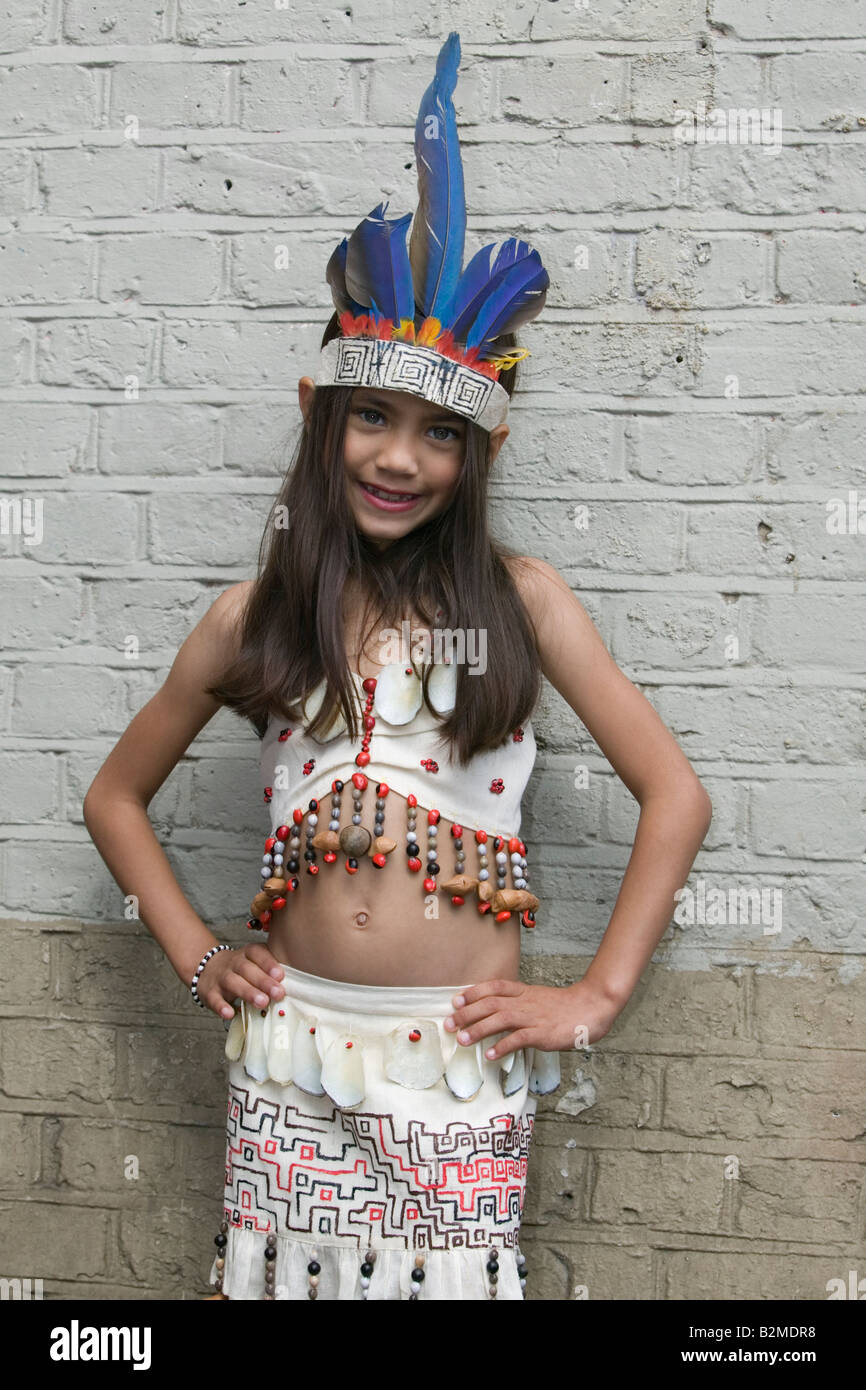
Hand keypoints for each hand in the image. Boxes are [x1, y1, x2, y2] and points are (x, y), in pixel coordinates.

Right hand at [196, 944, 285, 1020]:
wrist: (208, 969)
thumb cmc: (242, 969)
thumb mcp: (254, 962)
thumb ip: (271, 970)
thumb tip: (296, 985)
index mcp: (248, 953)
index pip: (258, 954)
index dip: (269, 963)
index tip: (281, 974)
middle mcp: (234, 963)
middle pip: (247, 969)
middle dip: (263, 981)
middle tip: (278, 993)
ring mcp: (221, 977)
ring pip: (233, 982)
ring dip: (248, 992)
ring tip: (262, 1003)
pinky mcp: (210, 993)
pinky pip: (214, 999)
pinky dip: (221, 1007)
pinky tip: (229, 1014)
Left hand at [442, 977, 623, 1060]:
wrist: (590, 1008)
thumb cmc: (562, 1007)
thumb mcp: (536, 998)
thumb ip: (517, 1003)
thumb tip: (494, 1013)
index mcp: (523, 992)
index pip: (494, 987)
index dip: (473, 992)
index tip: (455, 999)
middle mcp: (525, 1002)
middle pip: (491, 1003)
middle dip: (467, 1013)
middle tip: (448, 1023)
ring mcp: (533, 1017)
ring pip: (501, 1019)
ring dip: (478, 1029)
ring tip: (461, 1040)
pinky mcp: (543, 1033)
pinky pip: (519, 1039)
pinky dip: (503, 1046)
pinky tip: (491, 1055)